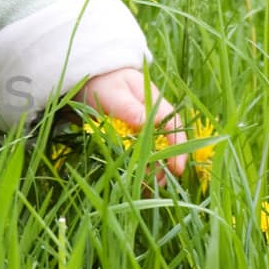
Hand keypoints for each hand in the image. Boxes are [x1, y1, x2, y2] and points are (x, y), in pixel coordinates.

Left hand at [70, 68, 187, 184]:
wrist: (89, 80)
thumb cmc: (104, 82)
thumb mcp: (115, 93)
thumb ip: (130, 108)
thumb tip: (147, 122)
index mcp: (154, 103)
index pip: (173, 127)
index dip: (179, 148)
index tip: (177, 167)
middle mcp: (152, 119)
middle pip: (165, 145)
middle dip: (164, 166)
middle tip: (159, 184)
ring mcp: (141, 129)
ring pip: (152, 154)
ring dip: (150, 170)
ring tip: (144, 189)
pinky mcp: (128, 138)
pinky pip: (136, 156)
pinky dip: (136, 169)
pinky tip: (133, 183)